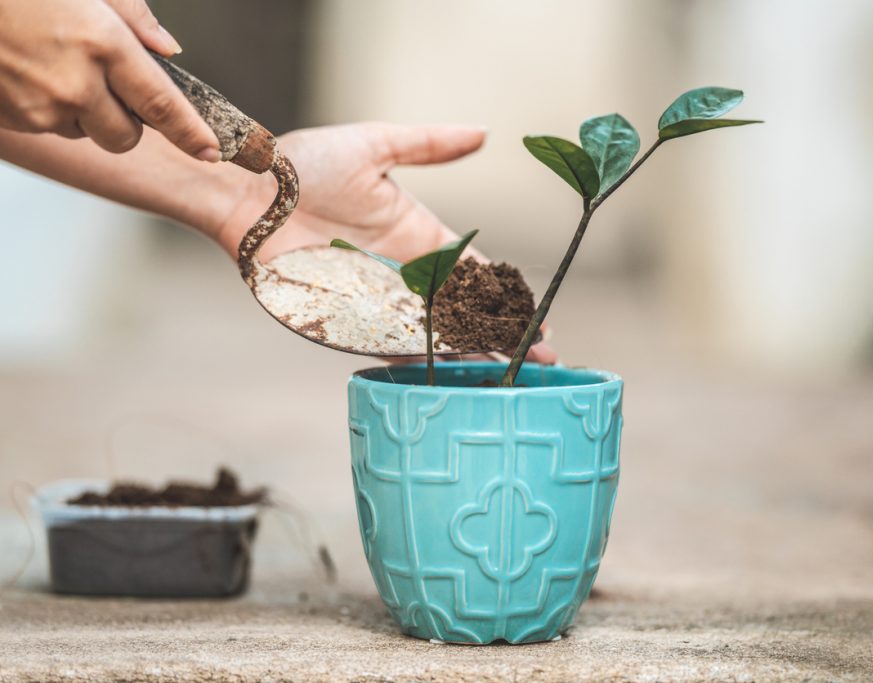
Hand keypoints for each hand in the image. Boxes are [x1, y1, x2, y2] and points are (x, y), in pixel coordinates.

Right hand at [0, 0, 218, 158]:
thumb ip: (133, 17)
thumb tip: (168, 51)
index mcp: (102, 44)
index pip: (165, 107)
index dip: (193, 134)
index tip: (212, 151)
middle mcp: (75, 84)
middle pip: (126, 137)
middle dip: (127, 120)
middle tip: (109, 84)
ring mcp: (39, 106)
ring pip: (85, 132)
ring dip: (84, 112)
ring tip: (54, 64)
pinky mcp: (11, 118)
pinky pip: (47, 127)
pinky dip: (47, 108)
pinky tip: (27, 70)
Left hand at [213, 122, 556, 362]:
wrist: (247, 194)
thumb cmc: (302, 166)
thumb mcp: (373, 146)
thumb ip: (427, 145)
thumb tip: (484, 134)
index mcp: (415, 235)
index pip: (471, 271)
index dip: (505, 293)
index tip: (537, 313)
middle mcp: (401, 274)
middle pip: (462, 311)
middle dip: (501, 334)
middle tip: (541, 355)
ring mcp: (375, 301)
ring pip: (434, 334)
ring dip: (472, 353)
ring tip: (510, 373)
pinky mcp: (345, 320)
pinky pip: (390, 346)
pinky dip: (424, 360)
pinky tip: (457, 375)